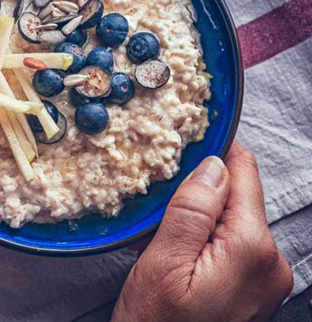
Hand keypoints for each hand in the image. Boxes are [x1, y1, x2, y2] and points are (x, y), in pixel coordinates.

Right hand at [111, 142, 292, 321]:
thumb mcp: (162, 264)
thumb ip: (192, 210)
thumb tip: (214, 163)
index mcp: (252, 248)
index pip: (242, 173)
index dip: (212, 151)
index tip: (182, 141)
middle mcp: (272, 261)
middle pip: (238, 197)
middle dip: (199, 192)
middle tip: (158, 204)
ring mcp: (268, 278)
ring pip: (234, 220)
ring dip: (200, 217)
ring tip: (162, 236)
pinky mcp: (257, 289)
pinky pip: (234, 246)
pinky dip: (206, 240)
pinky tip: (177, 255)